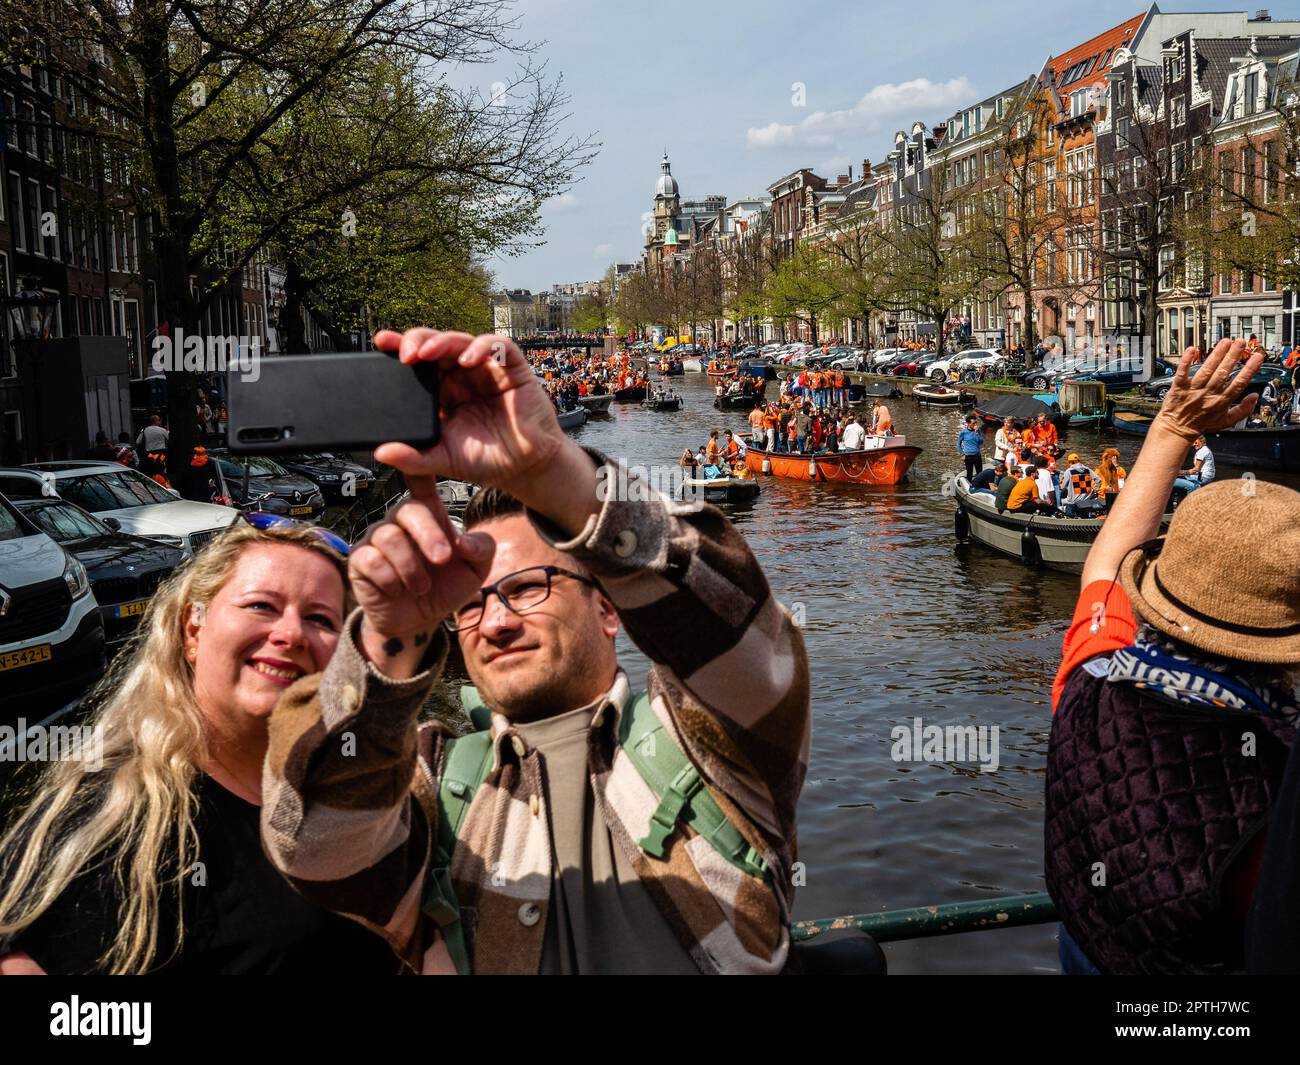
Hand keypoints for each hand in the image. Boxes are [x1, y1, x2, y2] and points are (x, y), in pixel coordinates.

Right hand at [349, 477, 493, 673]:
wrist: (420, 621)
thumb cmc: (446, 586)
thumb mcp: (476, 569)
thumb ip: (481, 549)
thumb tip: (464, 541)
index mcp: (427, 514)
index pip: (421, 482)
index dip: (418, 464)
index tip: (418, 450)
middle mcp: (399, 520)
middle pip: (408, 510)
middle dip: (429, 535)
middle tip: (443, 559)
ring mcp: (376, 538)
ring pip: (390, 537)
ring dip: (412, 568)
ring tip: (422, 586)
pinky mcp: (360, 560)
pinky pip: (372, 561)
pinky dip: (391, 580)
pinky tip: (398, 590)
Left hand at [371, 329, 566, 496]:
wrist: (524, 469)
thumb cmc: (487, 459)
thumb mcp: (443, 460)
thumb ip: (412, 458)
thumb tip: (382, 453)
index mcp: (443, 391)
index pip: (418, 362)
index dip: (400, 347)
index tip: (381, 342)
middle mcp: (463, 376)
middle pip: (437, 344)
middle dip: (418, 341)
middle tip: (404, 352)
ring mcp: (487, 369)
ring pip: (463, 341)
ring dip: (443, 342)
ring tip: (428, 352)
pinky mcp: (513, 369)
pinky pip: (500, 347)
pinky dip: (483, 347)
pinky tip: (469, 359)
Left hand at [1155, 339, 1263, 440]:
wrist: (1176, 429)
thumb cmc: (1200, 425)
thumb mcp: (1226, 422)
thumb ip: (1243, 410)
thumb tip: (1255, 397)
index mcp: (1221, 401)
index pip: (1238, 383)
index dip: (1249, 370)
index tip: (1256, 357)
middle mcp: (1208, 393)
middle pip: (1223, 372)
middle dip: (1232, 356)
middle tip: (1241, 343)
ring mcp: (1193, 389)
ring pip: (1206, 370)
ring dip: (1216, 355)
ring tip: (1225, 342)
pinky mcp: (1178, 387)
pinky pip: (1183, 372)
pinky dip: (1186, 361)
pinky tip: (1192, 349)